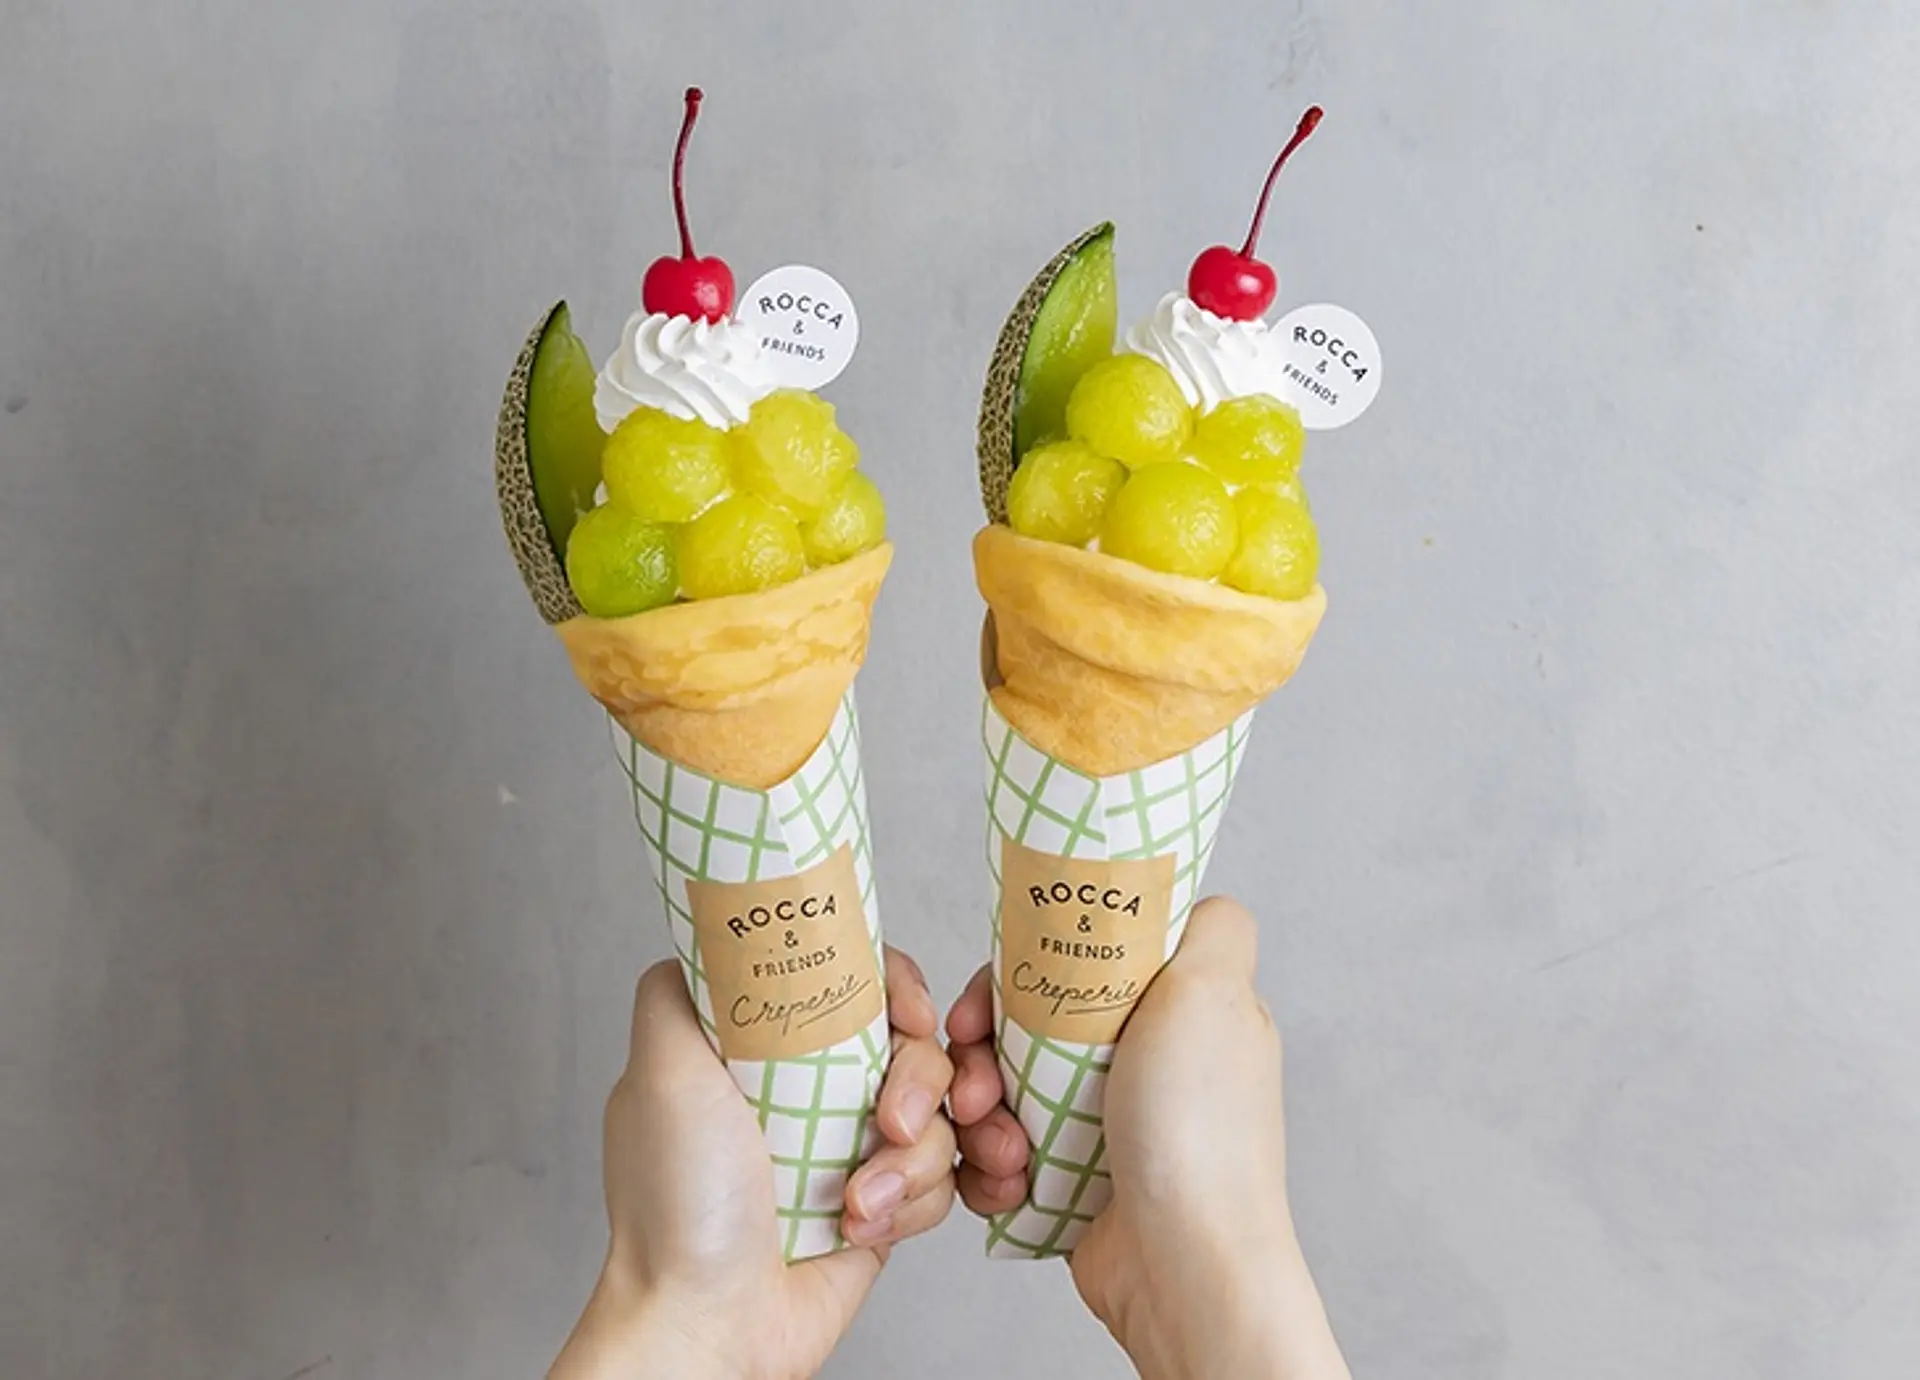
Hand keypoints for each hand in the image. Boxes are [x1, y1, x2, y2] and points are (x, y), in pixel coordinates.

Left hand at [554, 947, 955, 1379]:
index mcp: (763, 1046)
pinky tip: (864, 1225)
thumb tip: (717, 932)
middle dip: (921, 1083)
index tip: (909, 1014)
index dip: (898, 987)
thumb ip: (681, 989)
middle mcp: (808, 1087)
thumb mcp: (660, 1072)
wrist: (711, 1324)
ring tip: (859, 1197)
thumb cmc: (678, 1206)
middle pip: (915, 1044)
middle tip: (888, 1122)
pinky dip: (913, 1201)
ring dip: (911, 1159)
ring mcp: (848, 1144)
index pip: (856, 979)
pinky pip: (942, 1176)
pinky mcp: (883, 1201)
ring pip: (937, 1114)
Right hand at [948, 897, 1349, 1379]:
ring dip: (981, 1109)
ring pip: (1005, 1083)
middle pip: (1028, 1018)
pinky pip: (1004, 1146)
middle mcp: (1142, 1059)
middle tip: (973, 1080)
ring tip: (996, 1141)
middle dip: (983, 1048)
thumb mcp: (1215, 992)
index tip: (991, 991)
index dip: (1025, 963)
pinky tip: (1004, 1176)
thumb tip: (1191, 891)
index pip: (1077, 955)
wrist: (1179, 1262)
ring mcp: (1106, 1119)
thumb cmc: (1197, 1130)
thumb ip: (1212, 926)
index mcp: (1174, 1008)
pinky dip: (992, 1161)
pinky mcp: (1073, 1174)